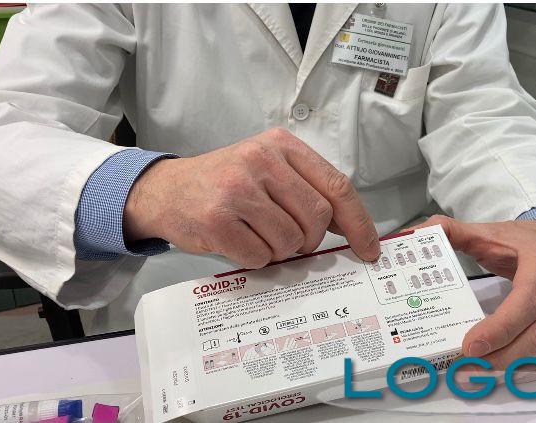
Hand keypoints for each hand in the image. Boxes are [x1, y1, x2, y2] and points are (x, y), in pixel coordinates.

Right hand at [123, 128, 379, 268]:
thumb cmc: (223, 183)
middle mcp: (260, 161)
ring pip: (289, 241)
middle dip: (310, 240)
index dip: (358, 223)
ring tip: (258, 236)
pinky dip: (255, 259)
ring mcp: (237, 189)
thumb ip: (306, 188)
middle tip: (292, 241)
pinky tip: (240, 242)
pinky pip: (259, 256)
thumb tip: (348, 227)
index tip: (368, 248)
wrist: (167, 191)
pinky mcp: (217, 219)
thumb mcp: (266, 169)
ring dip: (279, 251)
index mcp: (280, 145)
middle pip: (316, 218)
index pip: (336, 186)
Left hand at [408, 215, 535, 369]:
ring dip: (517, 365)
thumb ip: (451, 231)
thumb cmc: (521, 241)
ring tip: (483, 372)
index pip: (525, 300)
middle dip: (504, 355)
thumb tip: (416, 234)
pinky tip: (509, 369)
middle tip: (470, 366)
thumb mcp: (488, 231)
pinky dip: (535, 365)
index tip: (470, 346)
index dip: (500, 328)